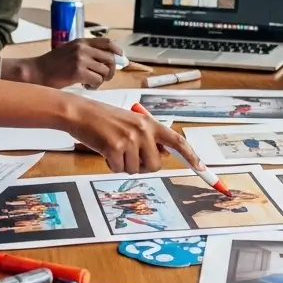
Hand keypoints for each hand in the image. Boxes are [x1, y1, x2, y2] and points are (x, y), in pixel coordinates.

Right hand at [5, 38, 122, 88]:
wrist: (36, 72)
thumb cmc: (52, 65)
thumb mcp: (69, 51)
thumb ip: (86, 52)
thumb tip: (108, 60)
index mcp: (81, 42)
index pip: (107, 42)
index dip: (117, 51)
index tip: (121, 58)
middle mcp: (82, 48)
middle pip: (110, 58)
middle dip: (111, 70)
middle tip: (104, 78)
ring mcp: (80, 59)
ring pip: (104, 71)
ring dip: (101, 80)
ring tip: (90, 82)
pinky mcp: (77, 72)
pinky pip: (97, 80)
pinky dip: (95, 86)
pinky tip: (86, 86)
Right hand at [65, 99, 204, 173]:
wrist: (80, 112)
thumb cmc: (104, 119)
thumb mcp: (131, 123)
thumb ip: (149, 138)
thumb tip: (166, 154)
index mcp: (150, 123)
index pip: (177, 141)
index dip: (192, 157)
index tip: (203, 170)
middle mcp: (143, 131)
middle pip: (155, 165)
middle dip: (142, 165)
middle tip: (127, 155)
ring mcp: (129, 139)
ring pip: (136, 169)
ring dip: (123, 164)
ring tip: (113, 148)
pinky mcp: (115, 148)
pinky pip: (118, 169)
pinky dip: (110, 165)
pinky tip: (104, 150)